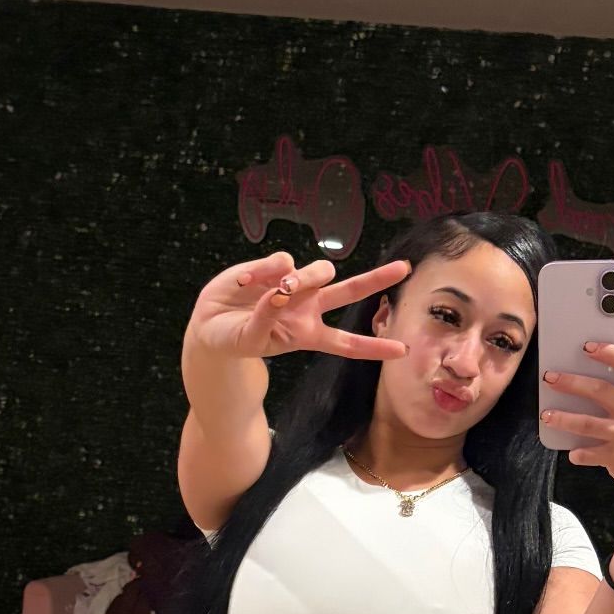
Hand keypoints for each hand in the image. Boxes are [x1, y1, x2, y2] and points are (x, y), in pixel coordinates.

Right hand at [185, 251, 411, 364]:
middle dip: (377, 279)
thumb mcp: (250, 339)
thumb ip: (267, 317)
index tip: (402, 351)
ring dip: (305, 277)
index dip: (374, 347)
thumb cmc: (235, 338)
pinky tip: (244, 282)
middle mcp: (308, 307)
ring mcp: (294, 284)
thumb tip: (281, 288)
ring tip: (279, 288)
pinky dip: (262, 271)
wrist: (210, 323)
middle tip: (404, 268)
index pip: (347, 343)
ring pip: (319, 271)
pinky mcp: (276, 267)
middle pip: (351, 292)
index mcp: (308, 334)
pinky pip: (281, 262)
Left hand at [540, 343, 613, 501]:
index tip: (588, 347)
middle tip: (551, 378)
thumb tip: (593, 383)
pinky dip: (578, 453)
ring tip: (547, 415)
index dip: (610, 352)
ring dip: (563, 418)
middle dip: (572, 382)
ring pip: (588, 423)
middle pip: (601, 390)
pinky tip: (572, 452)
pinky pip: (589, 453)